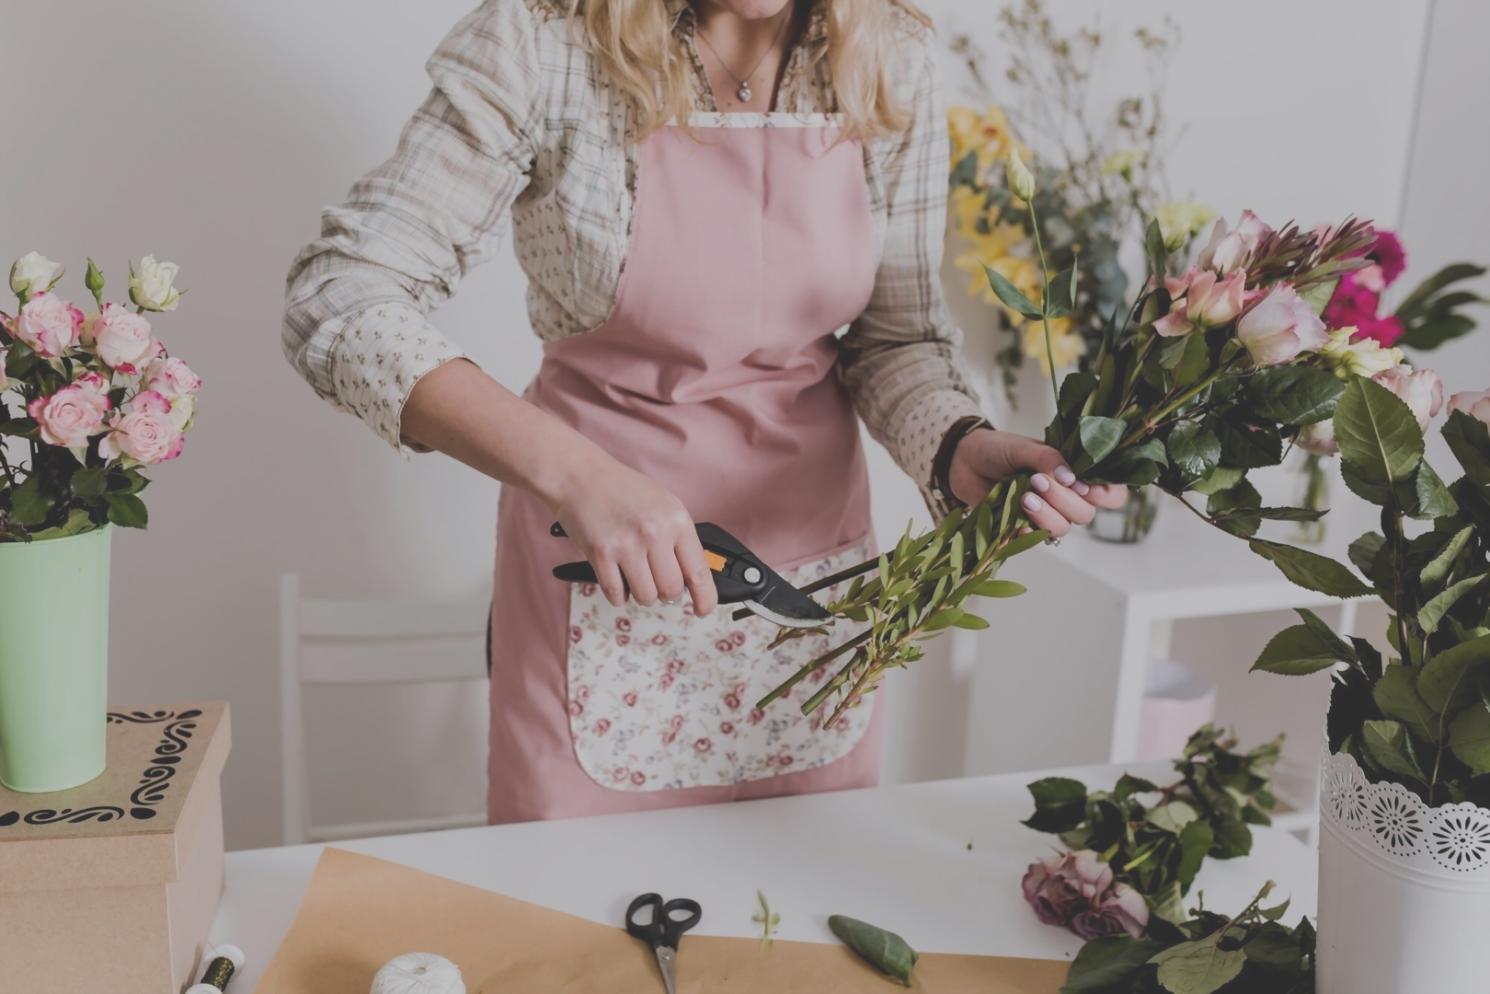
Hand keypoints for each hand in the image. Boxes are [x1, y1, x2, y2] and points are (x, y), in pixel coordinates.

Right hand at [548, 456, 717, 614]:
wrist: (580, 475)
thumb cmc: (622, 490)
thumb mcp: (664, 505)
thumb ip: (679, 538)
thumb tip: (693, 576)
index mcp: (676, 520)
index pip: (699, 571)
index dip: (705, 597)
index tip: (704, 609)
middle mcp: (655, 533)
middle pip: (672, 590)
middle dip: (665, 592)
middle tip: (656, 579)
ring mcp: (627, 545)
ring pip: (646, 597)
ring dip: (641, 593)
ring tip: (633, 573)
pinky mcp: (601, 555)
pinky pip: (617, 595)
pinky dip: (618, 593)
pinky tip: (616, 575)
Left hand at [948, 428, 1126, 539]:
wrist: (962, 460)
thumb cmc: (998, 449)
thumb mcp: (1025, 447)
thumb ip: (1049, 459)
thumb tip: (1071, 477)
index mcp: (1075, 474)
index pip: (1111, 492)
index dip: (1108, 495)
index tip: (1090, 488)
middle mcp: (1065, 497)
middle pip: (1085, 513)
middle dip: (1065, 500)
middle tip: (1038, 480)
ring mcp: (1045, 514)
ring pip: (1062, 527)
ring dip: (1047, 514)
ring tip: (1025, 495)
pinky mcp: (1022, 528)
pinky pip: (1034, 538)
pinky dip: (1027, 528)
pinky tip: (1016, 512)